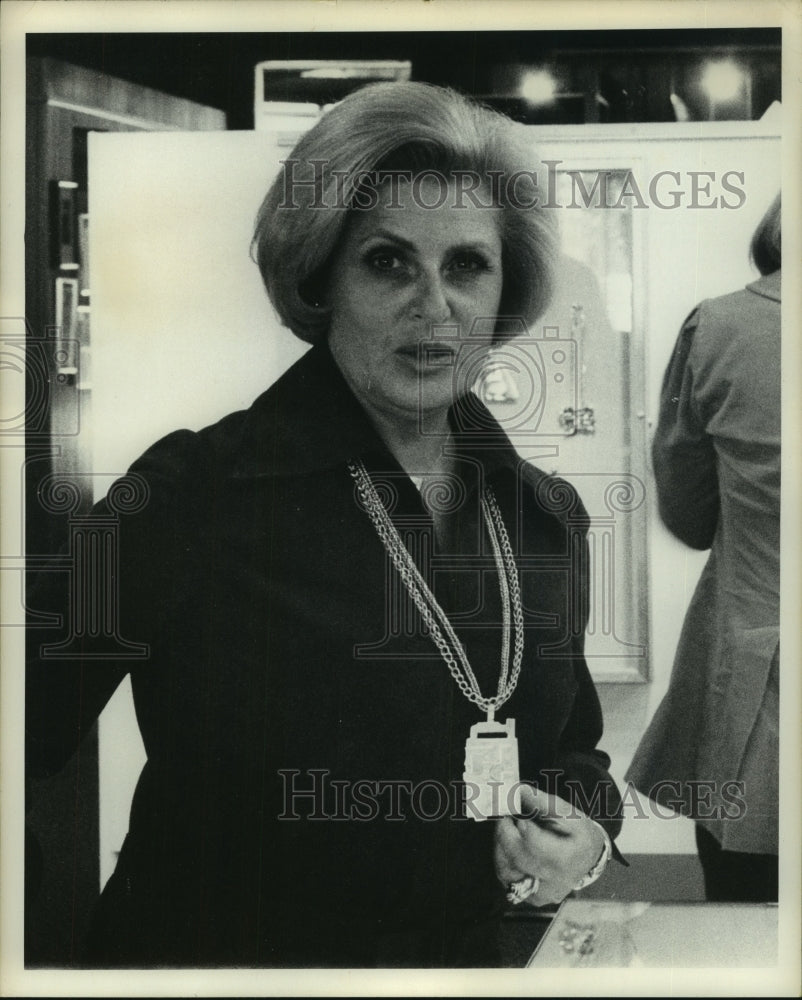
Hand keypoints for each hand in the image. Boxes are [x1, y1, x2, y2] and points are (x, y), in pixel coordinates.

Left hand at [494, 783, 605, 905]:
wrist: (589, 859)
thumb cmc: (579, 833)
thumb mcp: (569, 813)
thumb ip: (542, 802)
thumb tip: (517, 792)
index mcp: (567, 858)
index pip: (536, 845)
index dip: (522, 828)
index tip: (516, 814)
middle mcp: (554, 882)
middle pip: (518, 857)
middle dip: (505, 833)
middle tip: (505, 817)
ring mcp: (541, 894)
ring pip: (506, 870)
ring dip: (500, 845)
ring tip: (507, 830)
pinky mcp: (531, 898)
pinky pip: (506, 878)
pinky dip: (502, 859)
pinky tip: (508, 845)